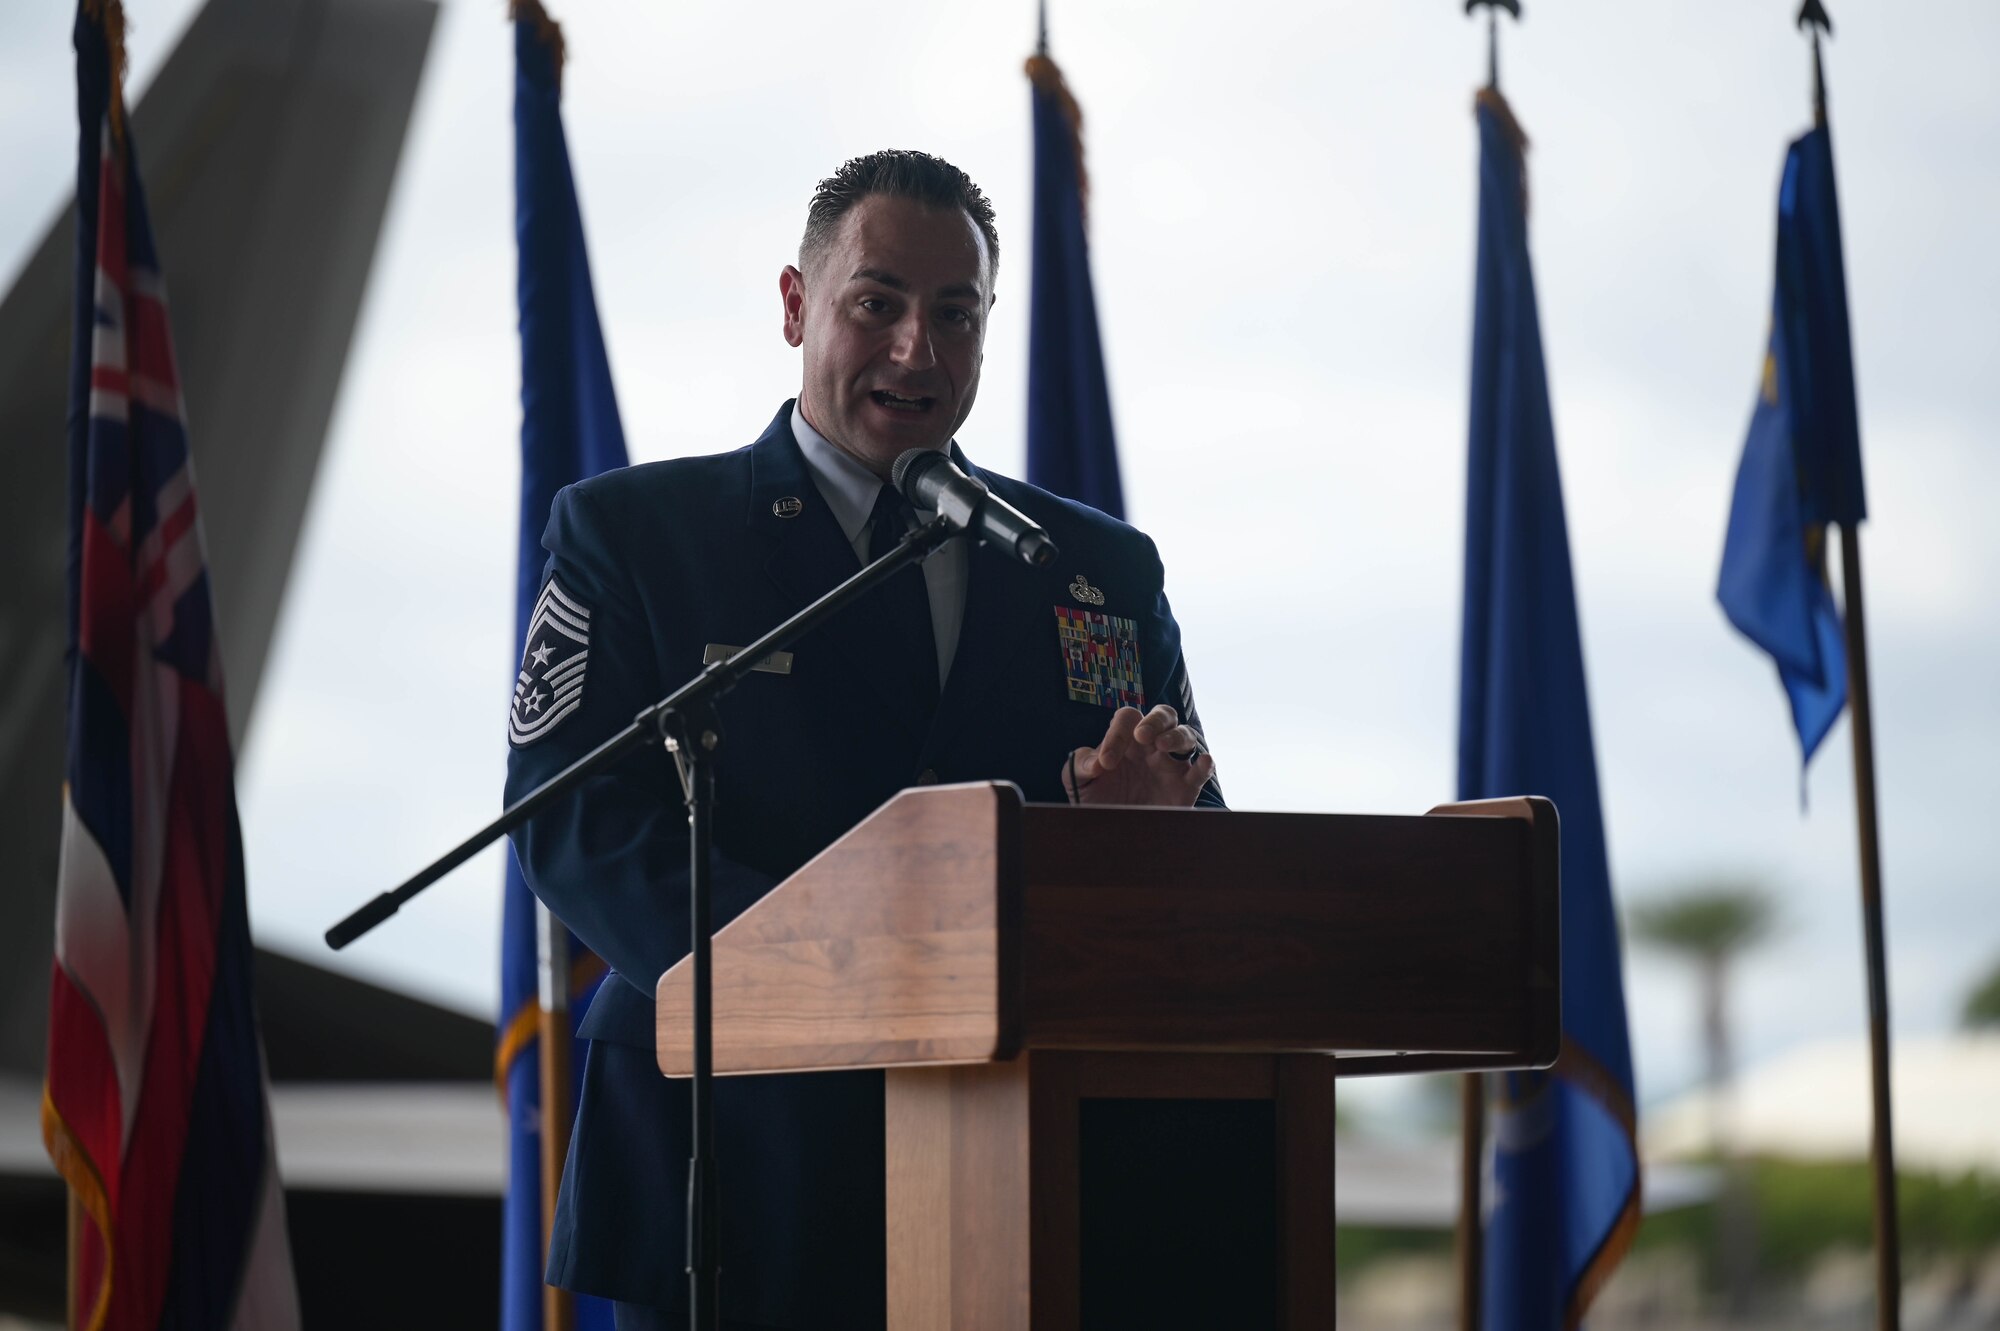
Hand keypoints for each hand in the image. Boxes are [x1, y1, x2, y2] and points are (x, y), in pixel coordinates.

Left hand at [1060, 705, 1215, 807]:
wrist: (1111, 835)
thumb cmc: (1095, 802)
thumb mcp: (1078, 782)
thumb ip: (1080, 765)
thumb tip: (1096, 762)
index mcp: (1126, 740)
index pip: (1127, 720)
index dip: (1116, 735)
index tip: (1105, 764)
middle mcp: (1151, 747)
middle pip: (1164, 715)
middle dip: (1155, 721)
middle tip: (1142, 736)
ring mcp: (1171, 765)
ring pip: (1186, 736)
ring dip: (1177, 736)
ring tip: (1162, 746)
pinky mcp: (1185, 788)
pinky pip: (1201, 771)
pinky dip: (1205, 764)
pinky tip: (1203, 761)